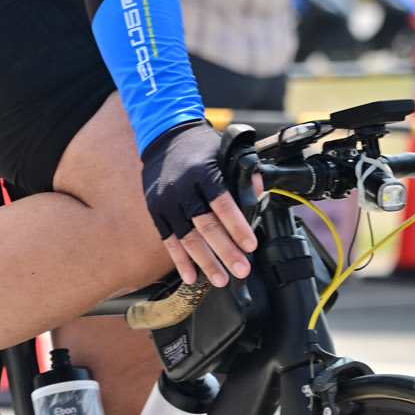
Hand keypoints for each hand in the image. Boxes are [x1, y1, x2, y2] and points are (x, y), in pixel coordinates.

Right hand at [141, 119, 260, 287]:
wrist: (163, 135)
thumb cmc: (200, 145)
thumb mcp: (224, 150)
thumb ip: (242, 172)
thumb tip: (258, 191)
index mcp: (202, 171)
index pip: (222, 203)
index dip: (237, 226)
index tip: (250, 245)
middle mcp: (182, 188)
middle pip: (205, 225)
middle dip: (225, 251)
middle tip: (241, 269)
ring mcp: (166, 201)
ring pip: (187, 237)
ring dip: (205, 261)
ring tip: (220, 279)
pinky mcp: (156, 210)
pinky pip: (168, 240)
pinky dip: (179, 260)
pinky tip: (190, 276)